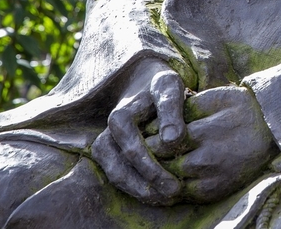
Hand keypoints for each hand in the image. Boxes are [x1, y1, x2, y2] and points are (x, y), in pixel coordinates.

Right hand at [91, 60, 188, 205]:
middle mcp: (107, 132)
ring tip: (167, 198)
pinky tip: (157, 195)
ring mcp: (104, 144)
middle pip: (122, 168)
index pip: (134, 150)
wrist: (144, 80)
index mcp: (120, 117)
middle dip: (148, 185)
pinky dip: (136, 188)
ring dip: (140, 191)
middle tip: (174, 194)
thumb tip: (171, 141)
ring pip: (117, 176)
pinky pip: (118, 175)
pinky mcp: (108, 154)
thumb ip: (171, 110)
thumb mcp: (169, 87)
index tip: (176, 184)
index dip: (154, 170)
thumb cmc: (161, 85)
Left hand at [145, 86, 276, 203]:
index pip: (161, 140)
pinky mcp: (214, 192)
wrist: (272, 131)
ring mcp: (211, 179)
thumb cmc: (241, 108)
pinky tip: (161, 178)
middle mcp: (206, 160)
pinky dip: (167, 189)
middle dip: (145, 157)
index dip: (145, 137)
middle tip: (134, 151)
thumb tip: (158, 118)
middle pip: (161, 163)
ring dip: (153, 175)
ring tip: (144, 164)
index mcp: (205, 133)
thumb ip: (187, 106)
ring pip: (168, 182)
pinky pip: (182, 196)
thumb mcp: (217, 97)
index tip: (138, 132)